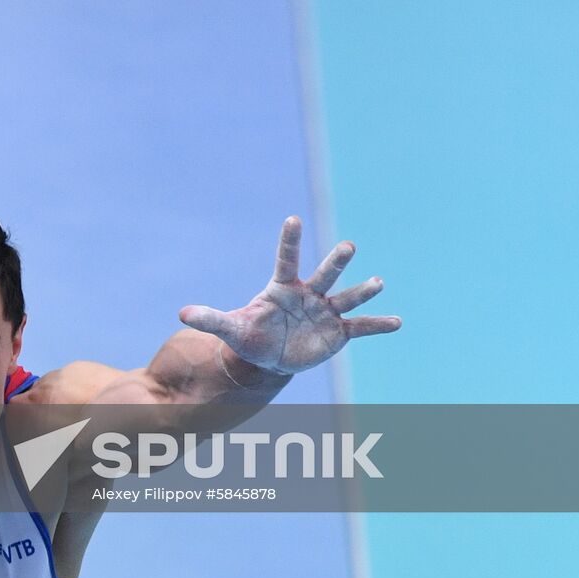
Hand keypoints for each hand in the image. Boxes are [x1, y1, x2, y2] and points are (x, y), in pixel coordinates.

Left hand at [178, 216, 399, 374]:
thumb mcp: (231, 329)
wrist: (269, 358)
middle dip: (336, 262)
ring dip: (363, 291)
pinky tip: (397, 322)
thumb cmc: (250, 336)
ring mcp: (325, 312)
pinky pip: (361, 327)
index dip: (289, 241)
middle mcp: (308, 294)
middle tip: (348, 246)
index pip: (286, 259)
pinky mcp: (338, 333)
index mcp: (282, 288)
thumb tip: (181, 313)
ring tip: (378, 282)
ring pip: (347, 297)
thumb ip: (210, 318)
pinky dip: (378, 325)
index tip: (293, 218)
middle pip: (324, 274)